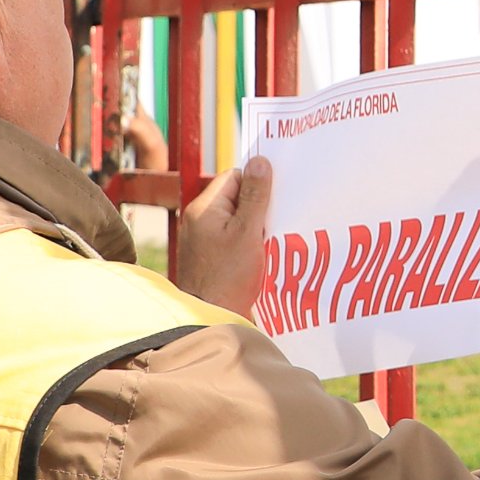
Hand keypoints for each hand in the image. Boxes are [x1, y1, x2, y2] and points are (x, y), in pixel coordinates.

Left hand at [175, 158, 277, 318]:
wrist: (211, 318)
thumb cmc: (228, 277)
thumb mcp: (248, 232)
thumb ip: (255, 196)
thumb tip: (260, 161)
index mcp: (204, 208)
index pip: (235, 177)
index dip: (258, 184)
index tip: (277, 198)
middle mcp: (199, 220)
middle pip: (236, 198)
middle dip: (260, 207)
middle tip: (279, 220)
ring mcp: (203, 239)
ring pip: (237, 220)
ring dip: (257, 227)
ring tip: (271, 241)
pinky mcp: (210, 257)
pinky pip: (233, 239)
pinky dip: (249, 243)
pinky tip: (262, 256)